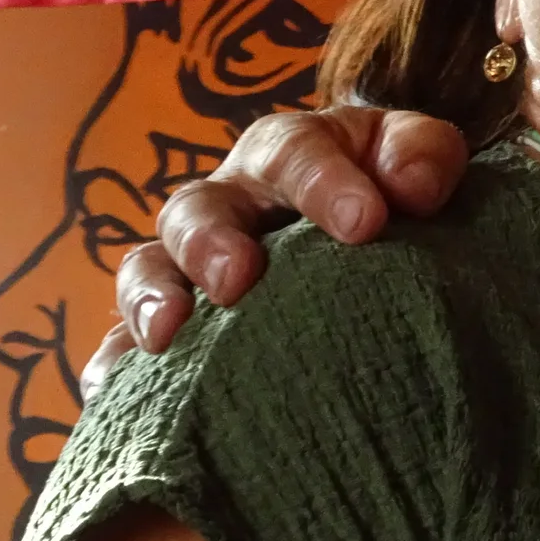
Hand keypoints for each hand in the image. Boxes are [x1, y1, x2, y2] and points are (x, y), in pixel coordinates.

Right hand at [80, 107, 468, 399]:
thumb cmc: (390, 191)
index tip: (364, 224)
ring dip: (152, 297)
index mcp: (287, 153)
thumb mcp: (415, 159)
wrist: (363, 227)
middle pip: (198, 207)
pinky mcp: (168, 323)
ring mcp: (188, 262)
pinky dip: (115, 362)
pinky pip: (121, 341)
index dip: (322, 183)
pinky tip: (115, 388)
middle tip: (239, 279)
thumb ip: (424, 157)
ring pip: (148, 266)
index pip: (293, 152)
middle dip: (213, 240)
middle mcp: (227, 201)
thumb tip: (414, 186)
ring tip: (167, 334)